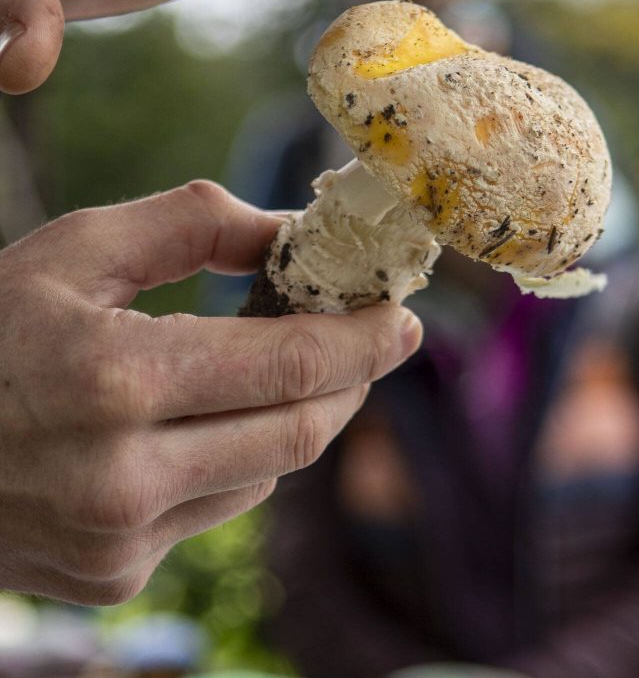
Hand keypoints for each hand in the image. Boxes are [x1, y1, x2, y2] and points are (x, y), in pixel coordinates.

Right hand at [0, 180, 420, 604]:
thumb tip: (289, 231)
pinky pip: (216, 509)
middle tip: (374, 335)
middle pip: (299, 431)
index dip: (362, 339)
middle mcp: (125, 479)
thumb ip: (190, 224)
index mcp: (116, 381)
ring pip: (267, 475)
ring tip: (279, 363)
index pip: (290, 366)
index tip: (403, 314)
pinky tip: (204, 420)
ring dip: (293, 416)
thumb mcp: (75, 249)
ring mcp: (120, 542)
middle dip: (350, 378)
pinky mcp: (114, 575)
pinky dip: (236, 459)